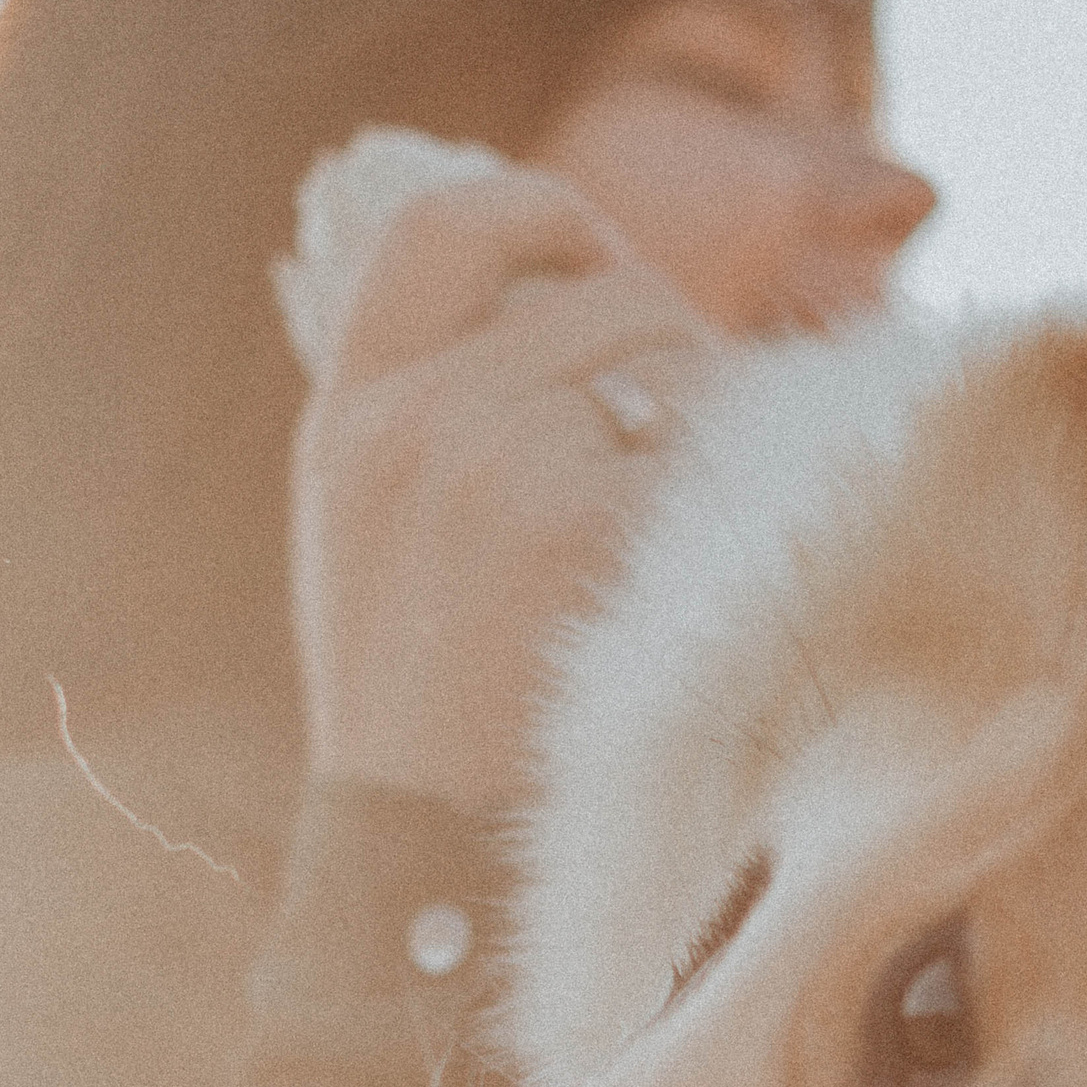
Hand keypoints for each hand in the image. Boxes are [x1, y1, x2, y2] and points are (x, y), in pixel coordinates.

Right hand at [288, 163, 716, 814]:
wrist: (426, 872)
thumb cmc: (429, 728)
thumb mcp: (378, 546)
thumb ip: (437, 419)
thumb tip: (568, 298)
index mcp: (351, 416)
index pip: (441, 226)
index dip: (541, 214)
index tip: (595, 254)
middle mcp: (419, 419)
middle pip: (607, 292)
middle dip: (675, 355)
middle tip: (693, 454)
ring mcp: (503, 463)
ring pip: (679, 360)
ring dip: (716, 429)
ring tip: (682, 541)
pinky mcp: (590, 524)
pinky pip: (716, 450)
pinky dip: (734, 504)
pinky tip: (703, 583)